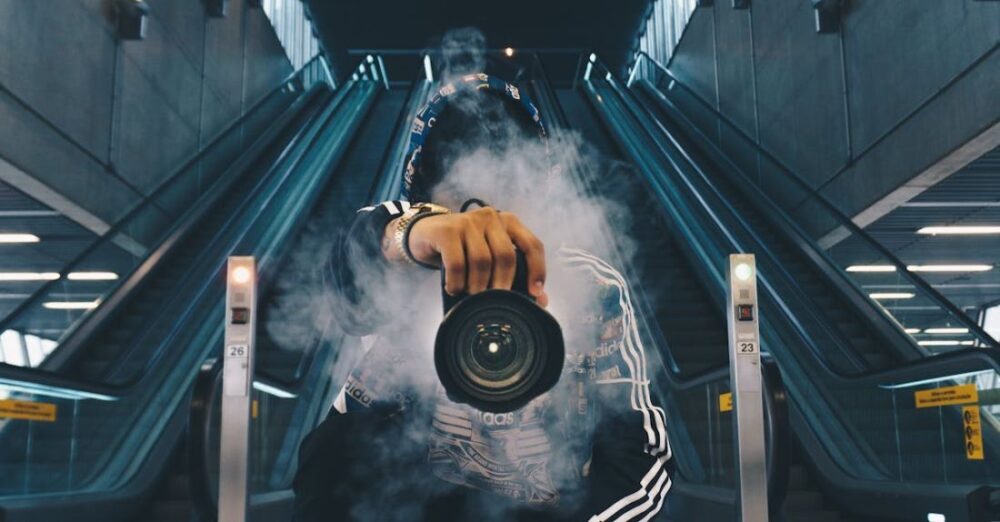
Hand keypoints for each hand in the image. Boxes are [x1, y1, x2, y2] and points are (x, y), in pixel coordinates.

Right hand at [389, 207, 547, 305]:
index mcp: (508, 222)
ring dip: (477, 286)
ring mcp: (468, 221)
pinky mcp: (447, 230)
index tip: (534, 294)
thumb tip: (541, 300)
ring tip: (471, 296)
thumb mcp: (490, 258)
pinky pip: (457, 263)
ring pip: (481, 260)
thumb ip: (515, 274)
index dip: (537, 270)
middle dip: (502, 285)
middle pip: (506, 255)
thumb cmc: (463, 249)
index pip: (532, 244)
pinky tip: (454, 289)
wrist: (424, 235)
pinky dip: (457, 282)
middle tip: (494, 302)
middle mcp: (491, 217)